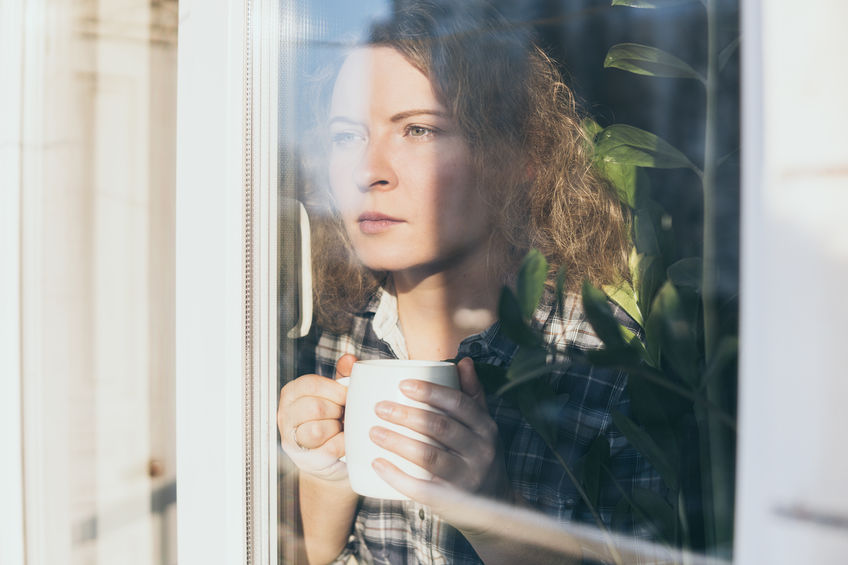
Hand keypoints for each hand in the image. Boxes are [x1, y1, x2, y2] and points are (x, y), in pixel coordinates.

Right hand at [278, 354, 355, 481]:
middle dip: (336, 411)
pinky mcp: (305, 460)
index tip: (346, 395)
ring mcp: (292, 440)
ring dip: (336, 428)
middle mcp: (285, 416)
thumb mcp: (336, 393)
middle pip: (315, 407)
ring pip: (316, 430)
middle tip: (343, 414)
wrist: (333, 457)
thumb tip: (349, 360)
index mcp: (292, 393)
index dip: (334, 390)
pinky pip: (328, 449)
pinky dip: (342, 443)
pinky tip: (345, 440)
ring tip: (341, 427)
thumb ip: (343, 375)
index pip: (310, 385)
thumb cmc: (333, 419)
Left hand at [369, 357, 510, 502]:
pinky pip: (420, 488)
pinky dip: (396, 476)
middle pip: (440, 428)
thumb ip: (472, 394)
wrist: (494, 503)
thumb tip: (462, 361)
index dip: (430, 392)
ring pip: (428, 456)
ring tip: (373, 431)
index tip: (403, 385)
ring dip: (397, 442)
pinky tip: (377, 463)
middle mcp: (480, 452)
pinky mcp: (450, 500)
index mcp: (486, 428)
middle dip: (406, 415)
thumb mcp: (483, 426)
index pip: (459, 404)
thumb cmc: (480, 455)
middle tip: (379, 407)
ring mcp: (466, 477)